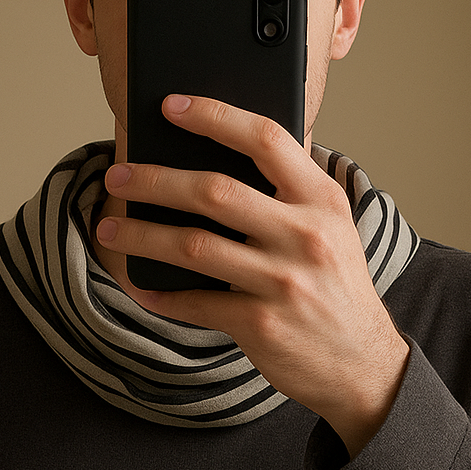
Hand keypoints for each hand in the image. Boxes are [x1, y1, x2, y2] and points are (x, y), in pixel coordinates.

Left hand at [96, 95, 409, 457]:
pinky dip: (161, 294)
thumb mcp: (331, 228)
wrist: (362, 363)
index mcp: (321, 200)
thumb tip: (217, 153)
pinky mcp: (261, 324)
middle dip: (154, 180)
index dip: (215, 116)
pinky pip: (195, 302)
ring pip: (193, 246)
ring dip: (141, 235)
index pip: (266, 139)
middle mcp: (305, 236)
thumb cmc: (335, 288)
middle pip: (215, 191)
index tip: (171, 105)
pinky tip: (140, 286)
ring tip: (109, 229)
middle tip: (117, 175)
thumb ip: (289, 192)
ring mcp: (283, 281)